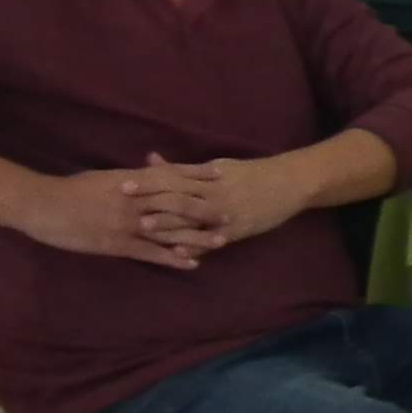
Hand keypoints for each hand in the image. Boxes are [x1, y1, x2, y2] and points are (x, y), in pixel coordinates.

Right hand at [12, 168, 204, 270]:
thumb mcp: (104, 178)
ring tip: (222, 240)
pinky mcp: (117, 244)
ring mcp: (127, 223)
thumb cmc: (71, 189)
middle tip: (231, 212)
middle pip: (178, 203)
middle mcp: (135, 201)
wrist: (42, 205)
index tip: (222, 175)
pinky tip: (191, 263)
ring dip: (197, 236)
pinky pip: (150, 252)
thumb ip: (129, 178)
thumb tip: (148, 172)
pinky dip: (172, 258)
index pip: (171, 176)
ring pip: (169, 230)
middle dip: (205, 209)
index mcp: (131, 181)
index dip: (197, 176)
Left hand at [122, 152, 308, 254]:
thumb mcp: (218, 167)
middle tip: (121, 202)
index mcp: (208, 175)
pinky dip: (195, 245)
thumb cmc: (252, 174)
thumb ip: (183, 168)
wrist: (291, 183)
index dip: (147, 180)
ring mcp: (226, 212)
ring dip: (167, 223)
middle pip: (176, 195)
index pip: (172, 177)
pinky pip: (212, 239)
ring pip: (192, 217)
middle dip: (149, 199)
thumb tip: (151, 160)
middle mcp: (214, 192)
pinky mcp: (237, 229)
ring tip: (142, 226)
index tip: (122, 183)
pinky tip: (178, 252)